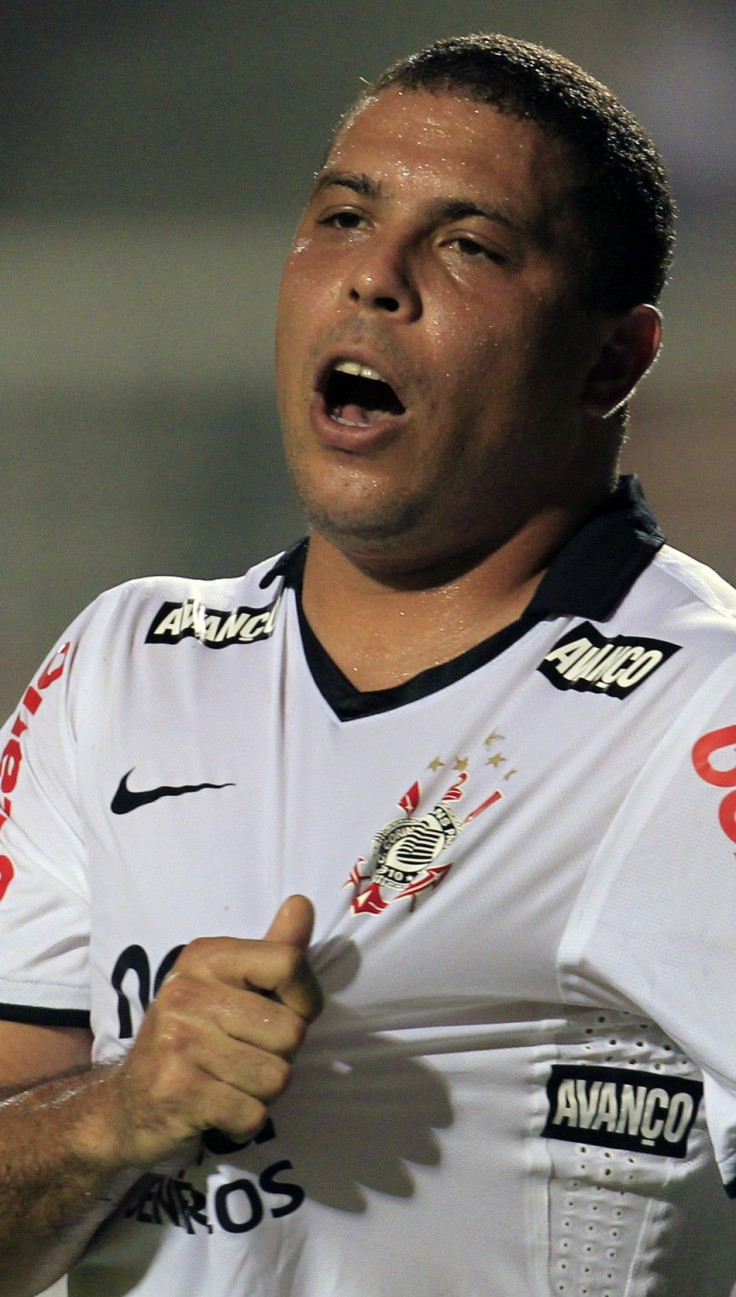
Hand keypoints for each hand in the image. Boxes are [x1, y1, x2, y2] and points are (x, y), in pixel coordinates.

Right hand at [88, 895, 321, 1169]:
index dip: (306, 998)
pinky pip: (253, 1114)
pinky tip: (217, 1110)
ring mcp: (180, 1042)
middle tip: (244, 1057)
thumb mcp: (227, 987)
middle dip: (280, 1055)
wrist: (124, 1105)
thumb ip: (273, 950)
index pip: (288, 963)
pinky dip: (244, 1122)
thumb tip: (302, 903)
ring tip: (229, 1082)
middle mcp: (188, 992)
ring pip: (277, 1077)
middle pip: (291, 1030)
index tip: (288, 1013)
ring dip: (262, 1092)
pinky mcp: (179, 1092)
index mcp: (205, 958)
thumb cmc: (192, 1040)